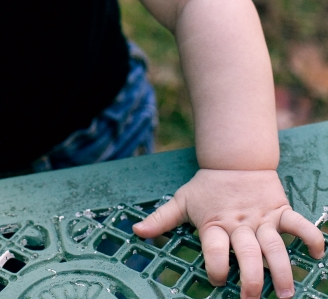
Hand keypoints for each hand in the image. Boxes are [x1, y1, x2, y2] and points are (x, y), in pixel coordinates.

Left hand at [133, 169, 324, 298]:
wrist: (233, 160)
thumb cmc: (207, 187)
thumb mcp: (182, 200)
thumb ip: (161, 219)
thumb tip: (135, 230)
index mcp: (214, 223)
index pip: (214, 248)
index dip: (215, 266)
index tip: (217, 280)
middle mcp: (239, 224)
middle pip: (246, 253)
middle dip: (251, 278)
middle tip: (253, 298)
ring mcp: (261, 219)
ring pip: (274, 246)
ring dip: (281, 269)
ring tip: (285, 292)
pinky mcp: (279, 211)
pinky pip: (298, 223)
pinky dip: (310, 236)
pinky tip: (318, 253)